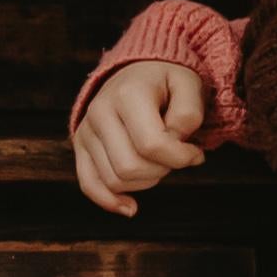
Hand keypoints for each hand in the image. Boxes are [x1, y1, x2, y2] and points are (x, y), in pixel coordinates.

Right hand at [70, 60, 212, 215]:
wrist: (136, 69)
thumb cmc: (166, 80)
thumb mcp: (188, 84)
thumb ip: (189, 113)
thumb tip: (176, 144)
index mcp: (127, 94)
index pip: (153, 145)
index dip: (181, 157)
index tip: (196, 152)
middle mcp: (99, 112)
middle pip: (131, 167)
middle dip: (163, 170)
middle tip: (175, 156)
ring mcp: (86, 130)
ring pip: (114, 180)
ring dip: (145, 183)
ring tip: (158, 163)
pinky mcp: (80, 145)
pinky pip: (89, 184)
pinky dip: (110, 201)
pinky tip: (131, 207)